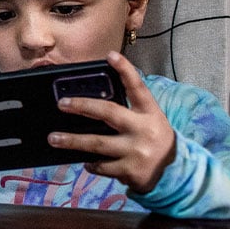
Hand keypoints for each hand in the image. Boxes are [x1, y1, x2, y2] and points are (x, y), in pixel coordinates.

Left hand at [49, 51, 176, 192]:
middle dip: (82, 106)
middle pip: (109, 112)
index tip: (110, 55)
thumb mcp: (149, 121)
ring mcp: (137, 151)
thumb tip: (90, 104)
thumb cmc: (153, 140)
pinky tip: (85, 161)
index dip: (125, 70)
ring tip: (53, 138)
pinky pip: (101, 165)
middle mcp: (144, 129)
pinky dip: (90, 163)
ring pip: (97, 143)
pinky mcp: (130, 170)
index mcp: (150, 113)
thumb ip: (128, 111)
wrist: (176, 173)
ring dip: (72, 141)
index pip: (138, 88)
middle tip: (62, 104)